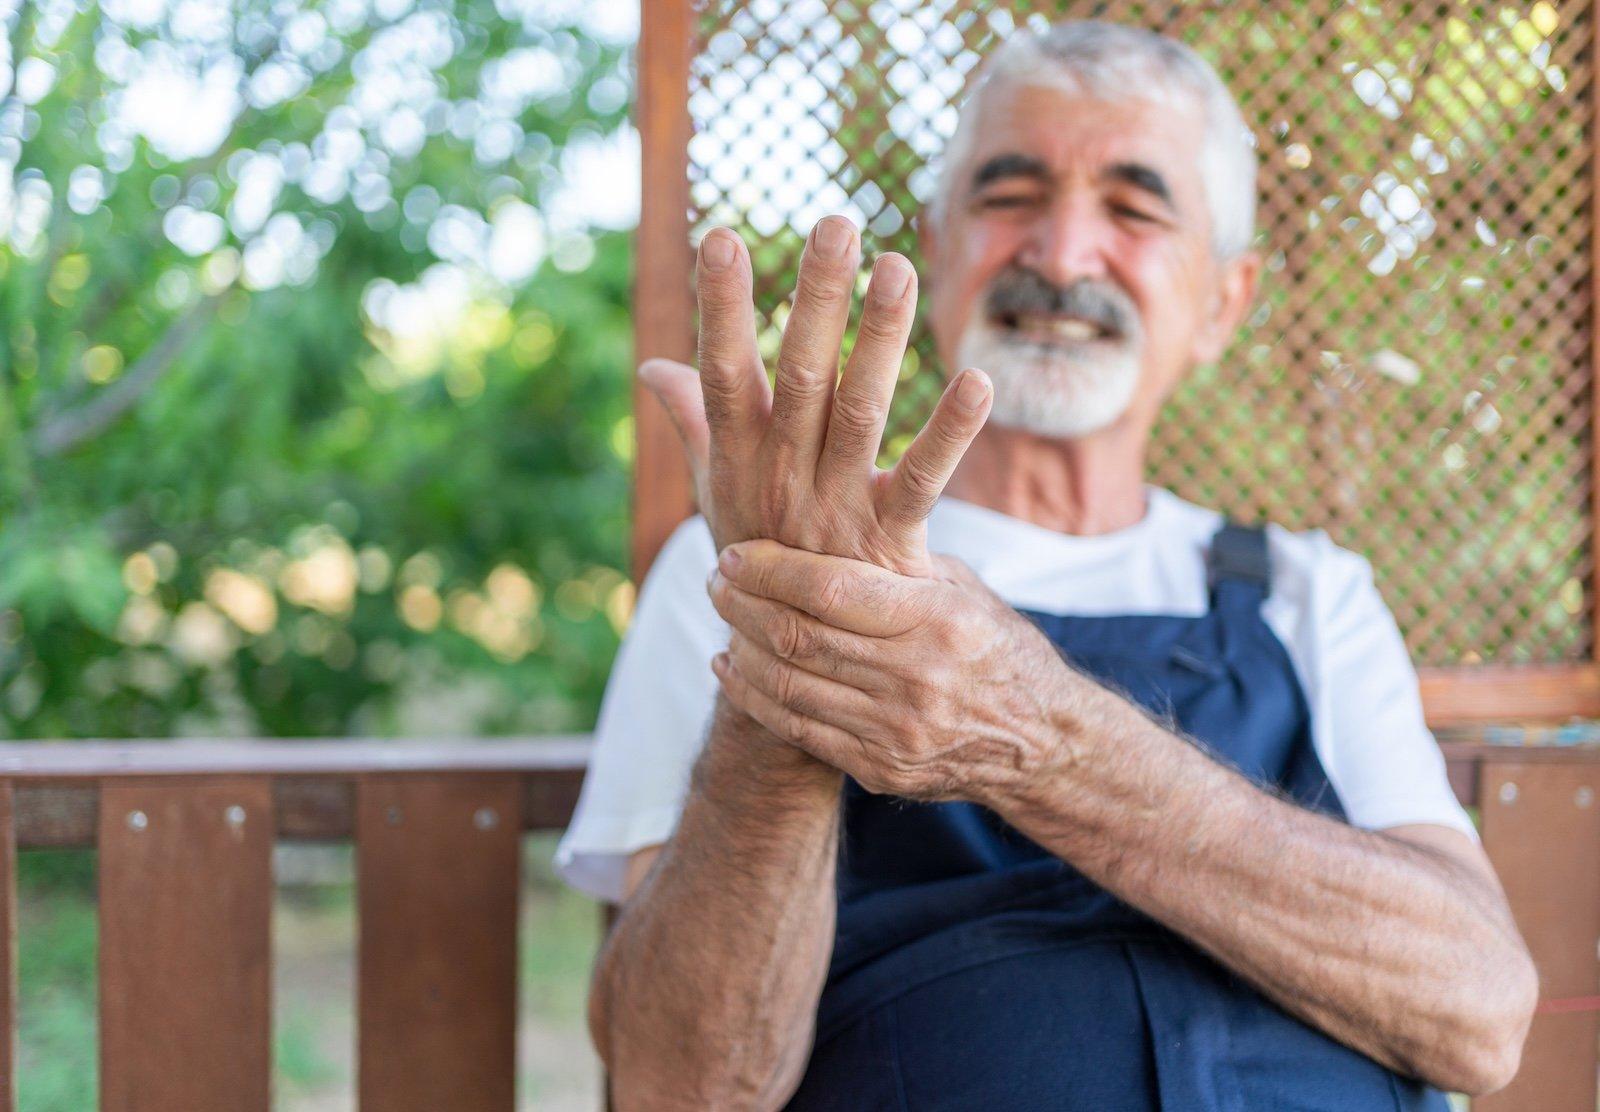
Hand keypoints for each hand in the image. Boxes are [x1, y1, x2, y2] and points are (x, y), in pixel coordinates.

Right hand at [639, 217, 991, 575]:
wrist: (792, 664)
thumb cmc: (757, 555)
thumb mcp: (716, 490)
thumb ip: (693, 422)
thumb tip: (655, 366)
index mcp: (739, 457)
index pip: (722, 370)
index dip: (720, 307)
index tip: (718, 236)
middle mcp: (782, 475)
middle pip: (798, 376)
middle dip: (817, 299)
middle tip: (836, 225)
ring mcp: (834, 507)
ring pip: (859, 410)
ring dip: (879, 338)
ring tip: (899, 267)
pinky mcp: (886, 540)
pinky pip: (922, 480)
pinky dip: (951, 431)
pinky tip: (979, 380)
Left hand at [706, 538, 1083, 804]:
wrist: (1043, 743)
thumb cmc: (998, 648)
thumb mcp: (962, 592)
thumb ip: (899, 563)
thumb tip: (831, 512)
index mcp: (936, 620)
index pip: (830, 588)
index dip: (770, 569)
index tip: (734, 552)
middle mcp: (915, 677)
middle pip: (799, 636)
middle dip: (743, 604)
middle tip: (714, 579)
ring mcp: (896, 730)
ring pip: (789, 684)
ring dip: (741, 647)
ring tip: (722, 616)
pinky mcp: (881, 767)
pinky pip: (797, 729)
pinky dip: (753, 696)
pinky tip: (730, 667)